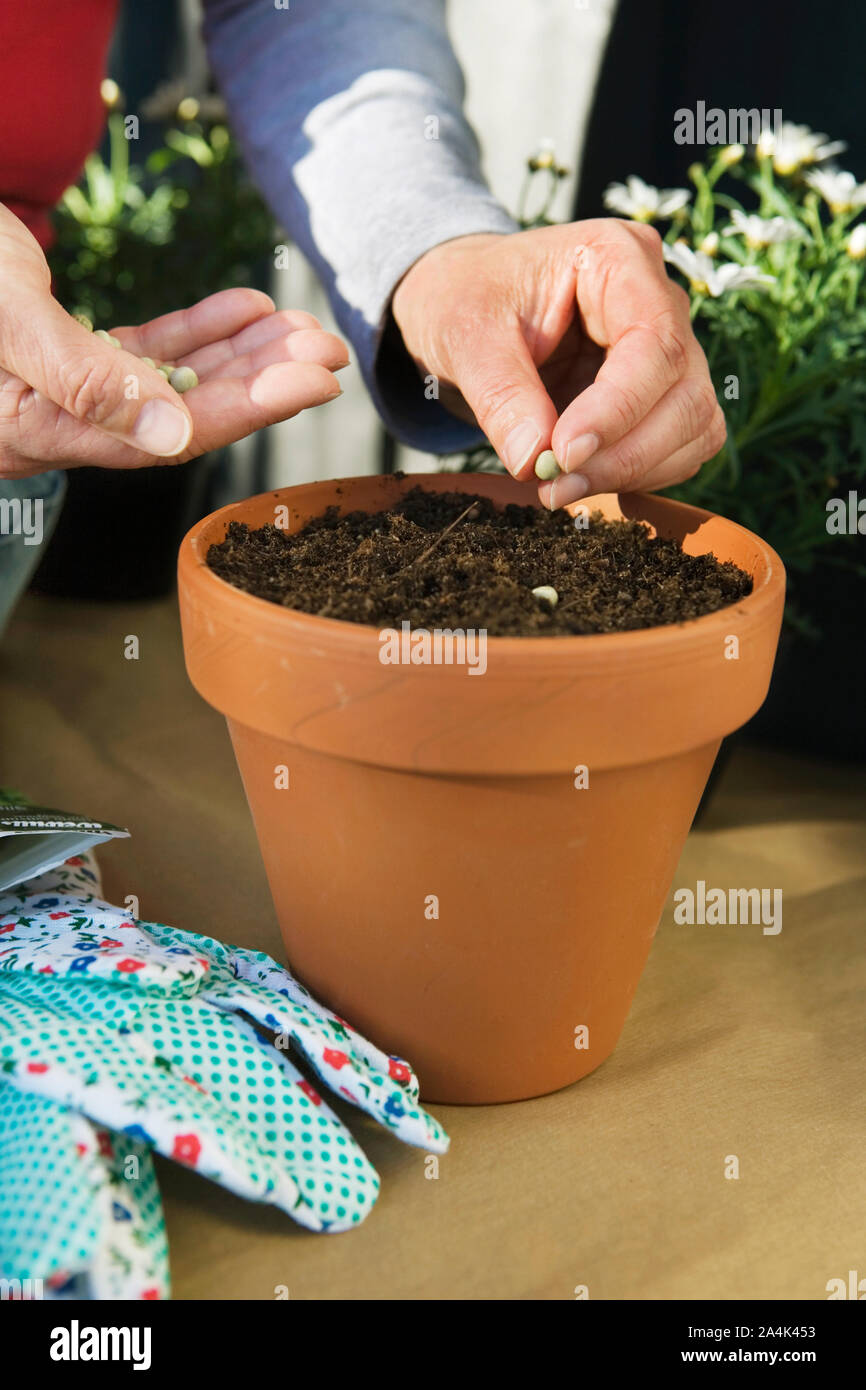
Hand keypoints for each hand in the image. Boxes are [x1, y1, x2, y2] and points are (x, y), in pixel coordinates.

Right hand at [0, 203, 347, 477]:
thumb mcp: (6, 316)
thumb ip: (83, 381)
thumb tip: (172, 432)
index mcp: (38, 431)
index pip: (164, 433)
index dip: (246, 408)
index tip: (313, 381)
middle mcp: (56, 424)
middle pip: (179, 412)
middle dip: (259, 381)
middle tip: (329, 351)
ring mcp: (62, 392)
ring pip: (169, 379)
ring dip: (237, 354)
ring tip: (300, 329)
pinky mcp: (64, 357)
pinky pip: (142, 351)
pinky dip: (193, 331)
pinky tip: (242, 308)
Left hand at [391, 221, 725, 507]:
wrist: (463, 305)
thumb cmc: (464, 298)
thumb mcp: (466, 333)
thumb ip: (501, 394)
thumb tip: (533, 461)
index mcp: (618, 258)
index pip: (653, 342)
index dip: (617, 409)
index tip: (563, 455)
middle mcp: (661, 300)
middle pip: (685, 393)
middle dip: (623, 454)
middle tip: (554, 486)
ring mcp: (670, 350)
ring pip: (693, 427)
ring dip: (632, 471)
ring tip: (558, 486)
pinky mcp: (663, 396)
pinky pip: (680, 449)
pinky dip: (637, 476)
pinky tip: (583, 477)